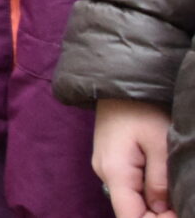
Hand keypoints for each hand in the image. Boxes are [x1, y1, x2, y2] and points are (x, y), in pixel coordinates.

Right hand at [92, 98, 173, 217]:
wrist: (117, 83)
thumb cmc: (141, 110)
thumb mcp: (160, 144)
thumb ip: (160, 181)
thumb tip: (162, 210)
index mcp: (115, 172)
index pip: (130, 217)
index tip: (179, 216)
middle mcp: (105, 174)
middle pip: (130, 210)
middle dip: (157, 216)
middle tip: (184, 209)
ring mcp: (105, 167)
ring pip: (130, 200)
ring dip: (153, 207)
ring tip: (177, 202)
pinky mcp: (110, 160)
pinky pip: (129, 187)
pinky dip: (147, 194)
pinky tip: (164, 190)